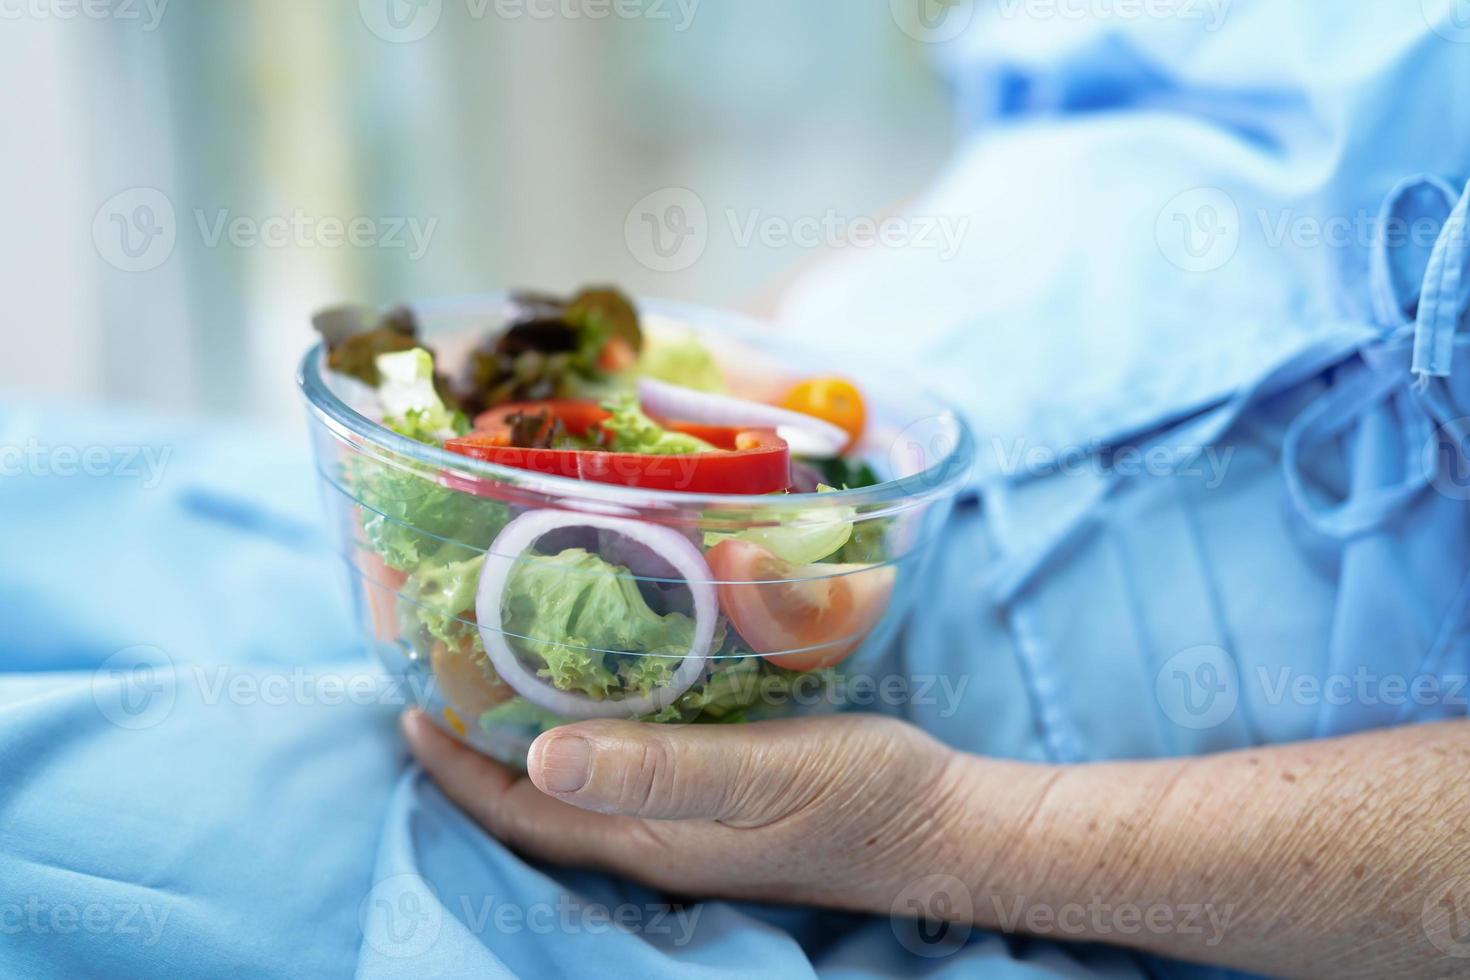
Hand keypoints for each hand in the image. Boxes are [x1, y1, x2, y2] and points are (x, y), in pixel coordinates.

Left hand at [400, 709, 1008, 914]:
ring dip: (537, 725)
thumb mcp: (759, 777)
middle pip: (537, 794)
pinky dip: (602, 716)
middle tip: (447, 666)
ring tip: (507, 662)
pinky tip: (614, 673)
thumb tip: (539, 756)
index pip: (517, 808)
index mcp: (642, 835)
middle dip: (482, 740)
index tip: (409, 705)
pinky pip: (635, 754)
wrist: (940, 825)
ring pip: (585, 771)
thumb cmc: (855, 800)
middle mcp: (651, 830)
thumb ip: (657, 768)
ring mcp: (688, 812)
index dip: (454, 764)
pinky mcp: (724, 786)